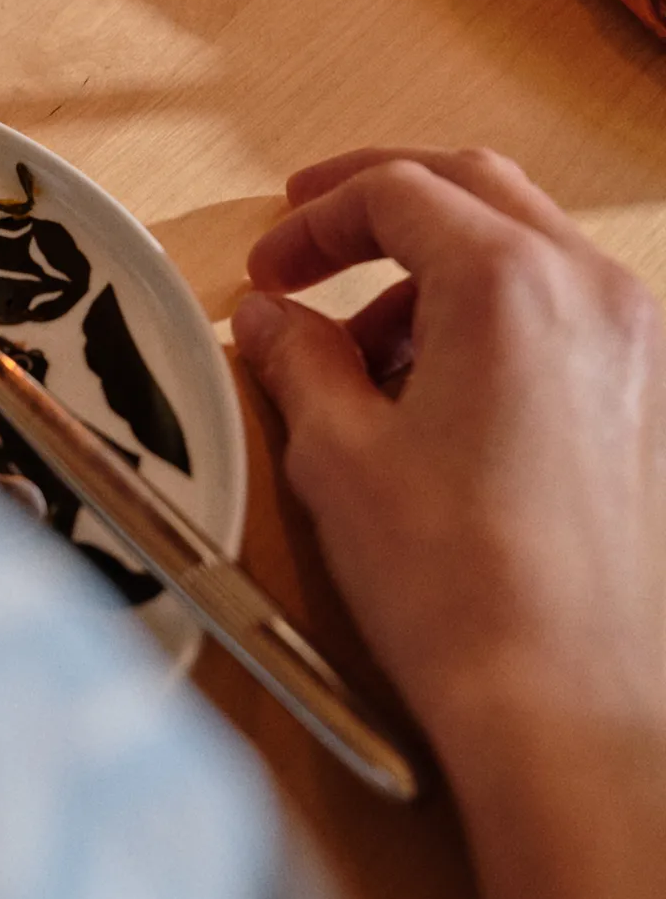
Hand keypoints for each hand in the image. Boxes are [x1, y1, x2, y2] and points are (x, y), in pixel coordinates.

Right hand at [236, 146, 665, 898]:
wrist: (570, 711)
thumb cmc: (464, 590)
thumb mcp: (341, 455)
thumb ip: (298, 358)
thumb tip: (272, 318)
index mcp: (510, 284)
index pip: (397, 190)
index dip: (316, 219)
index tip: (270, 265)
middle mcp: (591, 294)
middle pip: (473, 187)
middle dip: (379, 206)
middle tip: (310, 240)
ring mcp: (637, 347)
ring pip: (525, 244)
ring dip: (436, 266)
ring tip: (365, 354)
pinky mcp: (650, 403)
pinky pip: (563, 310)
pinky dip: (491, 315)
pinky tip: (436, 395)